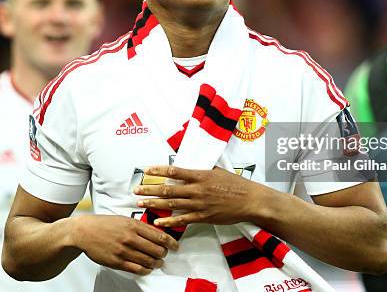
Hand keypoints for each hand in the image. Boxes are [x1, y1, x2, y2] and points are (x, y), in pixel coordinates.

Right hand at [73, 214, 178, 274]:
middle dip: (164, 253)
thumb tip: (155, 232)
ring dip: (156, 263)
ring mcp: (124, 251)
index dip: (171, 243)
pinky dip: (146, 270)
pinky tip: (147, 268)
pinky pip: (137, 269)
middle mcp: (130, 238)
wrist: (84, 231)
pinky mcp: (117, 261)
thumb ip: (140, 226)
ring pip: (148, 261)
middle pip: (157, 250)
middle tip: (165, 254)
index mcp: (133, 225)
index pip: (159, 236)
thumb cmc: (104, 224)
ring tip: (158, 262)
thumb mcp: (124, 219)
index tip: (175, 246)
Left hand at [133, 166, 268, 226]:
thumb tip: (188, 165)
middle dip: (150, 189)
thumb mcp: (218, 171)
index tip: (146, 170)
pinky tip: (157, 221)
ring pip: (172, 203)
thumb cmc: (235, 184)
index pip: (175, 171)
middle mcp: (197, 189)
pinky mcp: (203, 216)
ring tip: (141, 203)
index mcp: (200, 175)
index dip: (159, 170)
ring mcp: (199, 204)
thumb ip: (202, 170)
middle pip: (169, 189)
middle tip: (136, 189)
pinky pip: (182, 219)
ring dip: (154, 203)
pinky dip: (169, 220)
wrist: (250, 200)